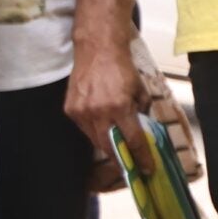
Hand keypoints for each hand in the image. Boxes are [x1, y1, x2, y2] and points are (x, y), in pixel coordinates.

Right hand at [63, 33, 151, 169]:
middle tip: (132, 165)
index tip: (148, 169)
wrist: (97, 50)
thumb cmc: (122, 69)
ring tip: (118, 150)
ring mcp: (81, 111)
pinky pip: (84, 128)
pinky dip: (95, 132)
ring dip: (108, 146)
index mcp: (119, 107)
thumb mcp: (140, 91)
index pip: (133, 140)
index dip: (141, 157)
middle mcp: (98, 112)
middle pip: (110, 146)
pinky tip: (103, 130)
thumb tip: (141, 130)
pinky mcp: (70, 109)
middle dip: (121, 159)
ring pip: (95, 140)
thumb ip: (141, 112)